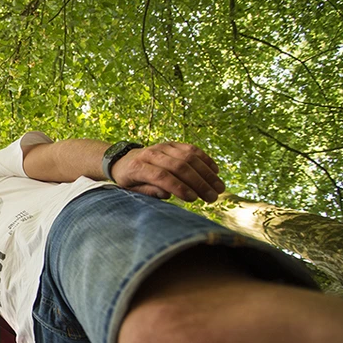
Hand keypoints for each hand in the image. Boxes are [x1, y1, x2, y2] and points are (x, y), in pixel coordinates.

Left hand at [110, 142, 225, 202]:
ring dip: (206, 173)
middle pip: (179, 166)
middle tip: (212, 197)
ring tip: (219, 188)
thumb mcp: (132, 191)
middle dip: (198, 182)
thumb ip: (149, 192)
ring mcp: (163, 146)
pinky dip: (205, 160)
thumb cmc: (129, 180)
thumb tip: (168, 193)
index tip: (193, 199)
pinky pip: (191, 149)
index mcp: (138, 167)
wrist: (123, 159)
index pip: (162, 176)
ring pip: (188, 156)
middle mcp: (151, 153)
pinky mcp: (172, 143)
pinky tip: (215, 171)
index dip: (179, 187)